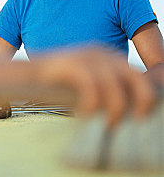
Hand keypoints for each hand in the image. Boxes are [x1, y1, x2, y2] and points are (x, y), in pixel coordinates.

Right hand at [34, 46, 154, 126]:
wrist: (31, 74)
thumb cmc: (62, 84)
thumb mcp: (92, 85)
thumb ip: (110, 91)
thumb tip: (130, 110)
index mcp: (109, 56)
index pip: (139, 75)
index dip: (146, 96)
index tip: (143, 115)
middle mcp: (103, 53)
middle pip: (135, 78)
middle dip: (141, 101)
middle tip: (135, 121)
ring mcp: (87, 57)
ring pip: (114, 86)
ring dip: (114, 109)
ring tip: (107, 124)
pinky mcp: (73, 63)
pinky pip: (92, 88)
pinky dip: (91, 105)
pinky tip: (84, 114)